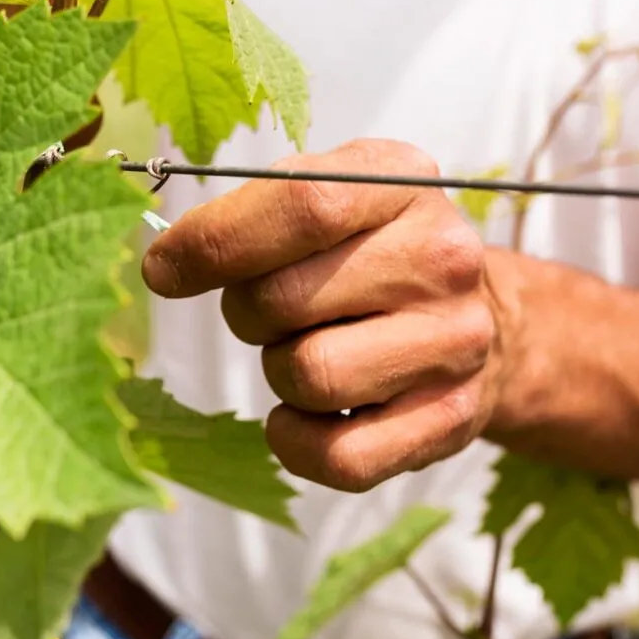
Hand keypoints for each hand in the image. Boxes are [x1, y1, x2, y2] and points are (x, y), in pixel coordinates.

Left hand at [142, 139, 507, 491]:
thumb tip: (166, 265)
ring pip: (308, 376)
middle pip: (283, 299)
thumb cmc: (370, 252)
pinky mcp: (450, 419)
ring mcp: (454, 342)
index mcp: (400, 181)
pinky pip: (339, 457)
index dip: (213, 243)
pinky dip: (297, 440)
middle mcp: (442, 256)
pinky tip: (307, 412)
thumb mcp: (326, 197)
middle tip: (269, 310)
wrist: (476, 319)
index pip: (300, 205)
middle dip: (246, 311)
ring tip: (308, 349)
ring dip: (278, 370)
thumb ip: (251, 214)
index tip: (162, 269)